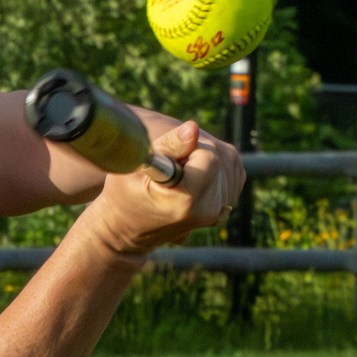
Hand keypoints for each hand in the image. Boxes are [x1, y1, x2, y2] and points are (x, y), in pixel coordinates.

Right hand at [76, 121, 245, 255]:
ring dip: (205, 157)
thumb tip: (193, 128)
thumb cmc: (123, 193)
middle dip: (195, 152)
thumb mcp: (136, 166)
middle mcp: (208, 209)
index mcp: (185, 200)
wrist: (126, 228)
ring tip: (177, 174)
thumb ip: (168, 145)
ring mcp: (219, 210)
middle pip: (219, 156)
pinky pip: (232, 168)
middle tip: (168, 167)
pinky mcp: (226, 205)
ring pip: (228, 159)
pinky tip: (192, 176)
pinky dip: (214, 164)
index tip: (165, 160)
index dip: (184, 149)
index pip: (207, 155)